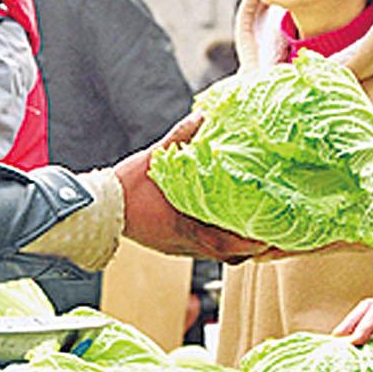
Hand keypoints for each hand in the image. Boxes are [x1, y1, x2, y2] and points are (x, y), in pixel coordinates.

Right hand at [114, 116, 267, 262]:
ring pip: (217, 255)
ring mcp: (178, 248)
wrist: (96, 208)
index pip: (222, 243)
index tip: (270, 239)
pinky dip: (221, 242)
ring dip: (238, 246)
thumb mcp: (153, 158)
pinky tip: (229, 226)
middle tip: (276, 236)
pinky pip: (205, 249)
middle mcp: (183, 243)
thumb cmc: (124, 187)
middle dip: (252, 248)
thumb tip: (202, 115)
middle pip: (227, 256)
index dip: (248, 242)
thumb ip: (180, 137)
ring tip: (260, 232)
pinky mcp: (173, 246)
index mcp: (181, 227)